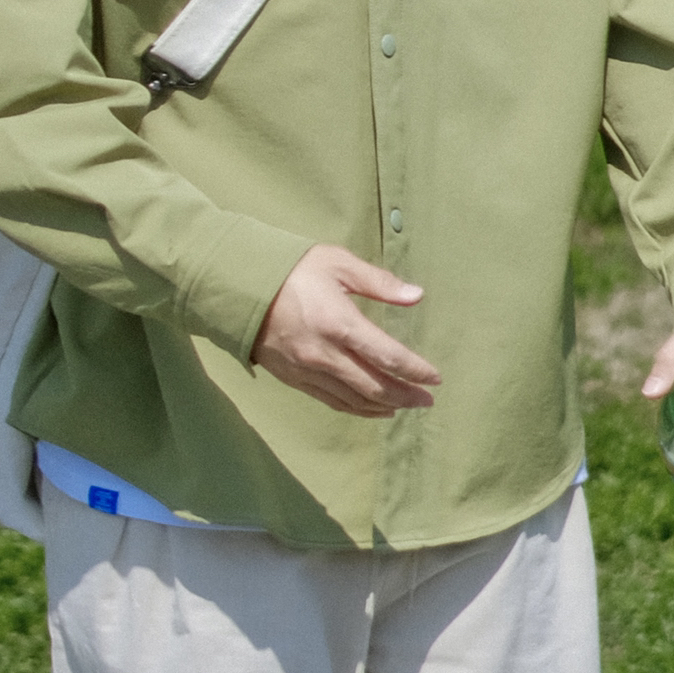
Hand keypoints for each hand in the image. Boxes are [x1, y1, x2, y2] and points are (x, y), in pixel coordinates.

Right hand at [252, 245, 441, 418]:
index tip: (435, 378)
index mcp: (340, 323)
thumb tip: (417, 296)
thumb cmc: (292, 269)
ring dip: (384, 407)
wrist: (238, 287)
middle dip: (406, 396)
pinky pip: (331, 401)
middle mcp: (325, 354)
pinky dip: (357, 409)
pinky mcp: (293, 378)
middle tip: (428, 401)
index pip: (388, 356)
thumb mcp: (338, 263)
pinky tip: (373, 409)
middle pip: (374, 386)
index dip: (415, 371)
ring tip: (406, 407)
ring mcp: (307, 370)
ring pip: (354, 400)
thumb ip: (379, 282)